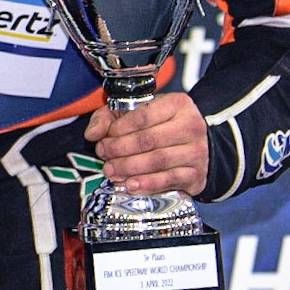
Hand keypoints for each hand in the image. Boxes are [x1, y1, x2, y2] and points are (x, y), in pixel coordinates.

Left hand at [85, 92, 208, 196]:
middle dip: (119, 149)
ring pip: (157, 161)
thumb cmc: (159, 127)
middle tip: (103, 155)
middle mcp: (191, 126)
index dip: (117, 129)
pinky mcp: (197, 174)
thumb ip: (108, 117)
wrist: (192, 147)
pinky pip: (169, 180)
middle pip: (148, 140)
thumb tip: (92, 134)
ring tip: (110, 171)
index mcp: (177, 104)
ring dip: (128, 168)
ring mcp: (197, 151)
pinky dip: (147, 184)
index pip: (142, 116)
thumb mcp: (133, 112)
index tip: (102, 138)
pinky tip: (130, 185)